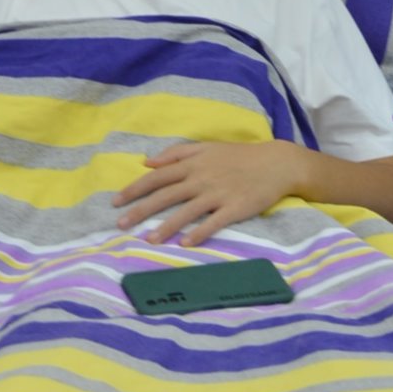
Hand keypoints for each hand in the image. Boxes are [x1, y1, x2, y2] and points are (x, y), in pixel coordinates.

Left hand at [113, 141, 301, 245]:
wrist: (276, 163)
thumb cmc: (238, 156)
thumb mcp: (206, 147)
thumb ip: (176, 153)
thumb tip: (147, 162)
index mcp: (192, 163)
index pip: (157, 176)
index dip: (135, 189)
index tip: (116, 202)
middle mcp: (201, 178)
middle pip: (165, 195)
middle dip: (141, 209)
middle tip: (120, 224)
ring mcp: (218, 193)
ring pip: (186, 211)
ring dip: (166, 226)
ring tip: (149, 240)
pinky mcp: (235, 207)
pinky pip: (214, 222)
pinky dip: (200, 232)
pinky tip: (186, 243)